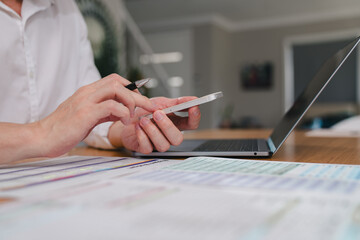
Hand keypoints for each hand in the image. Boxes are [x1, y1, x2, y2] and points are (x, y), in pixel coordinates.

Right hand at [36, 74, 154, 156]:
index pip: (114, 80)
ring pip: (116, 88)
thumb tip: (121, 112)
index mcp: (88, 92)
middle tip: (147, 106)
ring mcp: (85, 101)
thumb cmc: (64, 130)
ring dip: (131, 101)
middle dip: (137, 93)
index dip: (131, 88)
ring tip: (134, 115)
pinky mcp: (85, 113)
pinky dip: (123, 113)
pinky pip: (111, 106)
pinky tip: (124, 122)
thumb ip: (103, 112)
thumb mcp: (87, 117)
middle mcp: (87, 92)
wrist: (42, 138)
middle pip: (117, 81)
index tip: (140, 100)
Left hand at [108, 96, 200, 152]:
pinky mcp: (145, 148)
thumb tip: (193, 99)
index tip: (193, 107)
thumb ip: (177, 102)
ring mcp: (158, 143)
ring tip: (143, 119)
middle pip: (178, 138)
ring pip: (163, 145)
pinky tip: (138, 127)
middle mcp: (168, 135)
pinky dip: (142, 136)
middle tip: (157, 113)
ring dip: (153, 131)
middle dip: (168, 126)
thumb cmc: (144, 111)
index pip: (192, 124)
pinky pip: (148, 148)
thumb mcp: (161, 103)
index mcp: (176, 123)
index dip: (195, 117)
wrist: (126, 118)